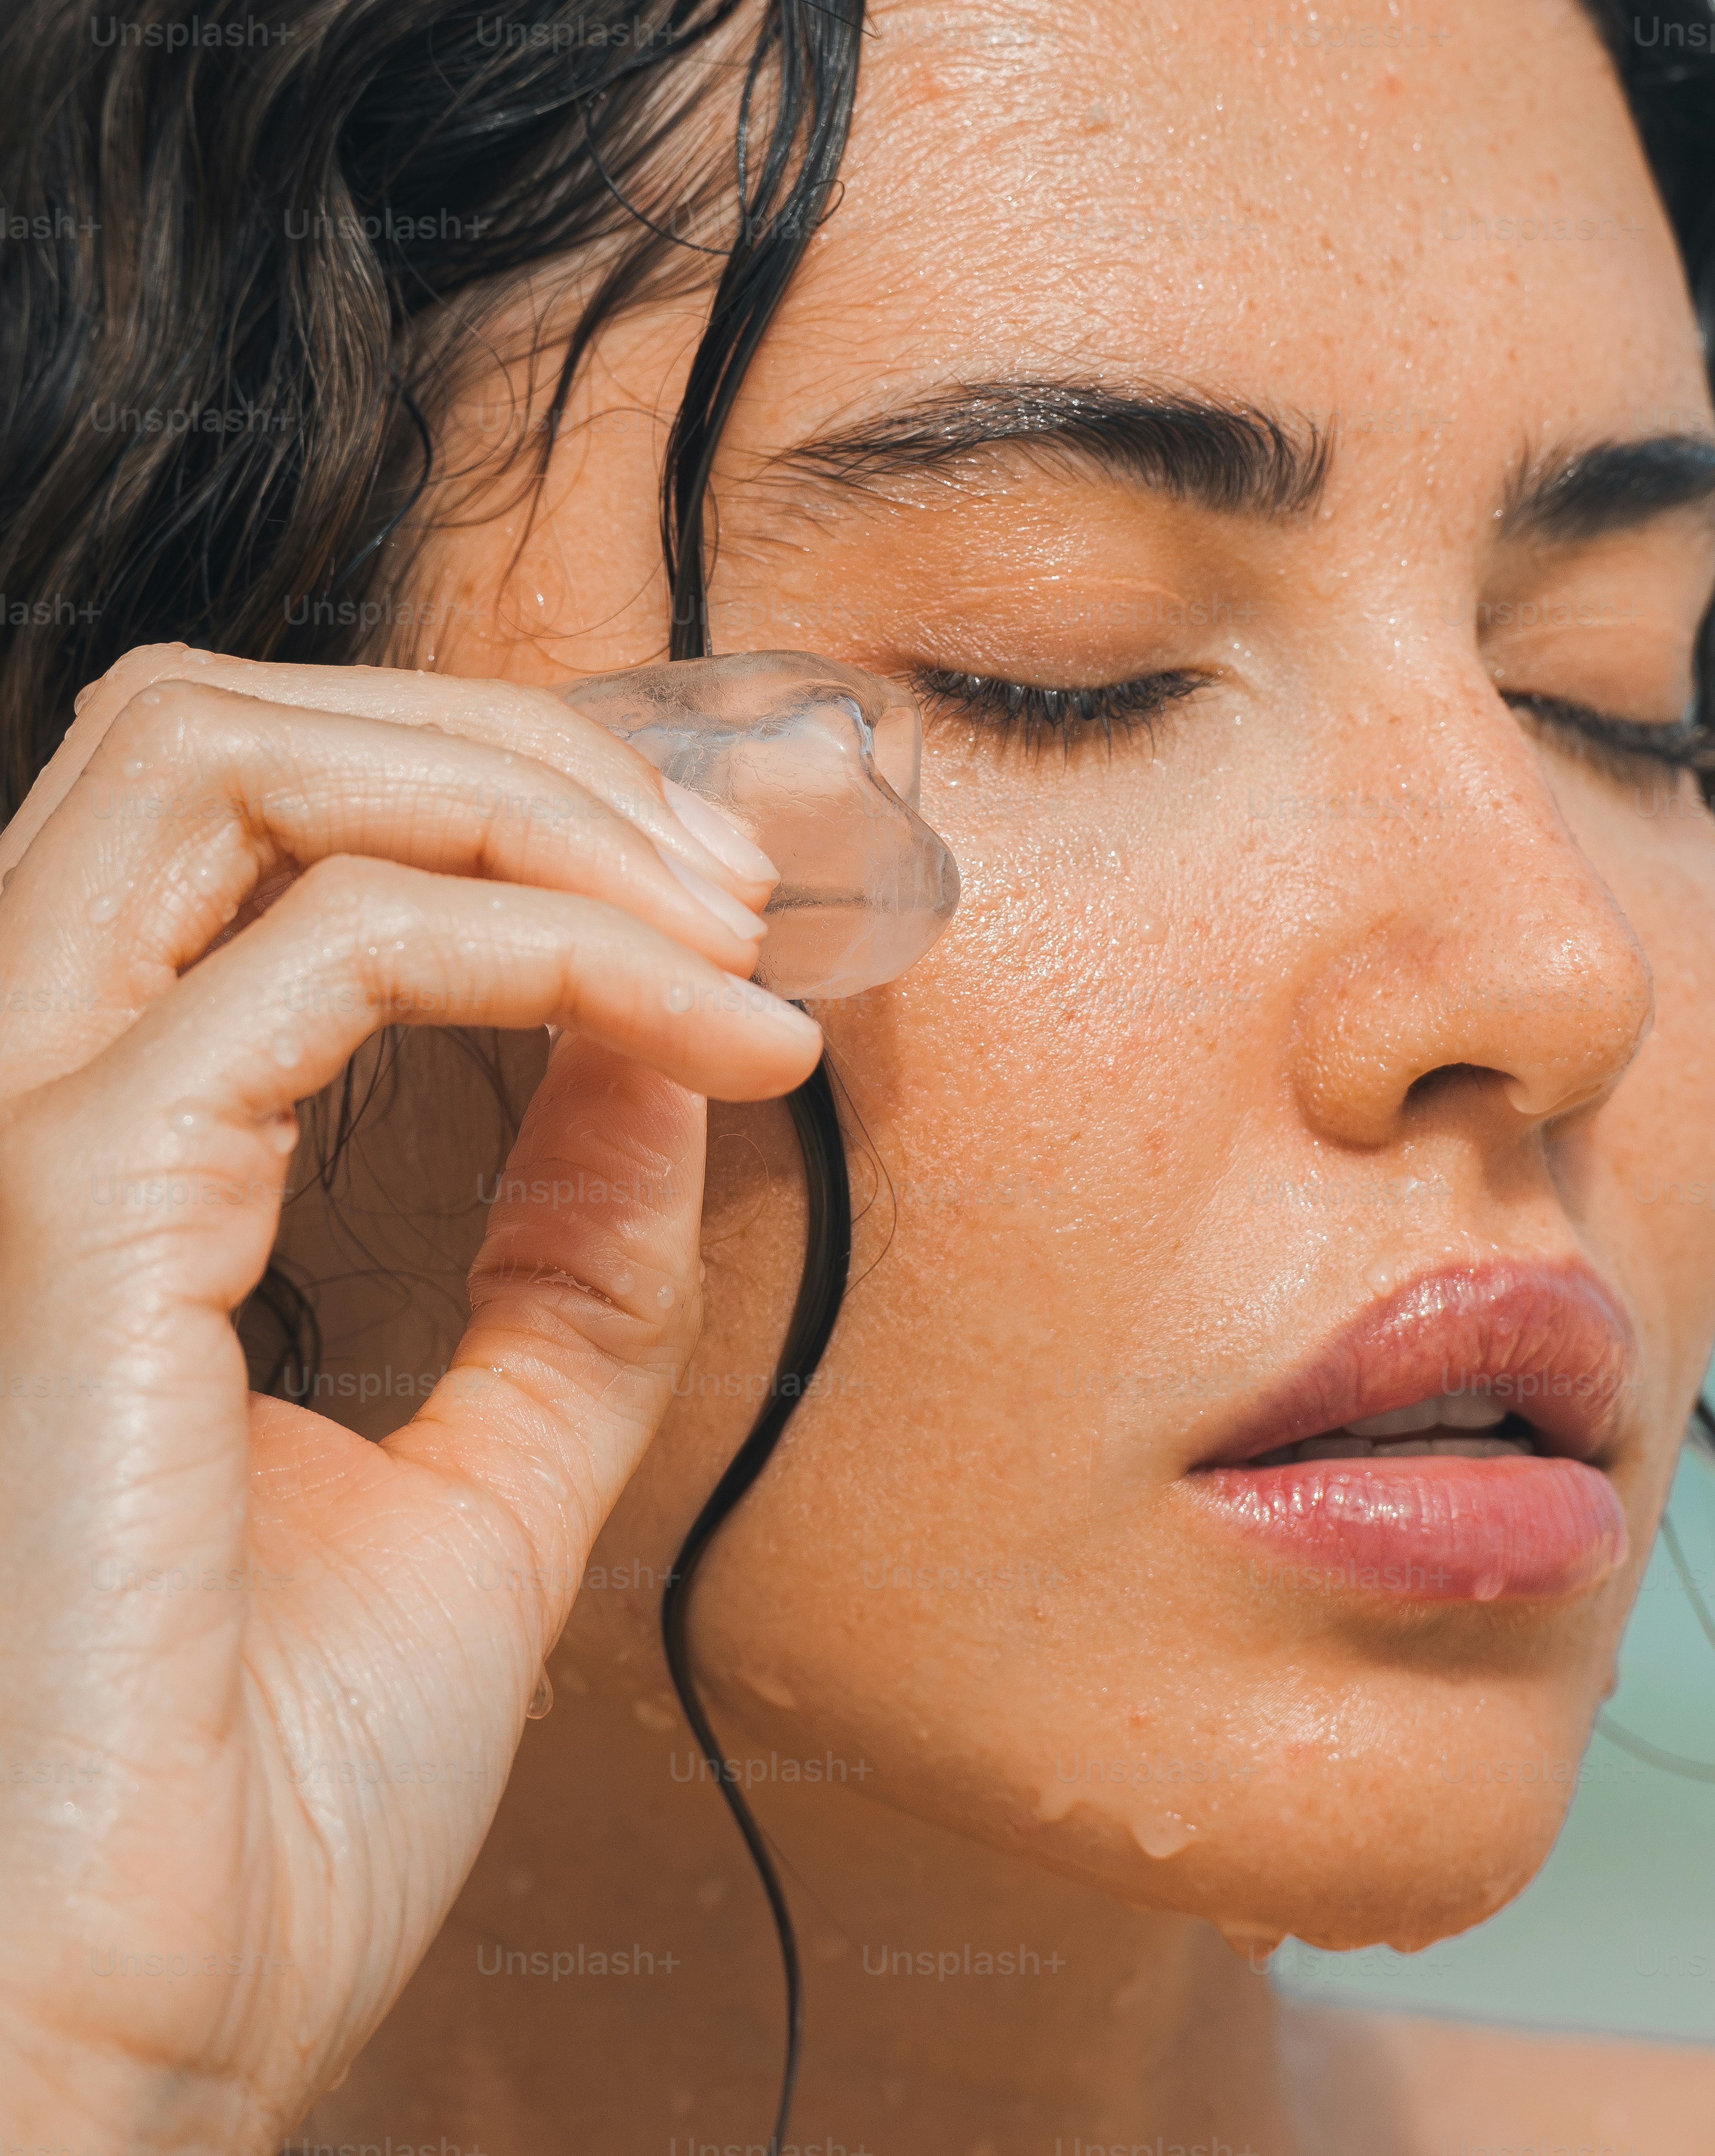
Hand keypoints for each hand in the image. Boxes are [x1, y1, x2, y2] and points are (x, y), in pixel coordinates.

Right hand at [0, 645, 821, 2150]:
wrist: (145, 2030)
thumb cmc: (261, 1793)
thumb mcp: (489, 1463)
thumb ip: (567, 1253)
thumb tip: (664, 1051)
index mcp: (94, 1147)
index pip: (249, 820)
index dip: (495, 794)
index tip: (719, 898)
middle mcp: (20, 1089)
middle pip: (222, 726)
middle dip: (505, 747)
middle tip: (727, 871)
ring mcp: (20, 1127)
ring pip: (238, 758)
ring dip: (525, 798)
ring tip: (725, 922)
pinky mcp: (67, 1198)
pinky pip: (338, 950)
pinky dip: (561, 951)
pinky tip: (712, 1032)